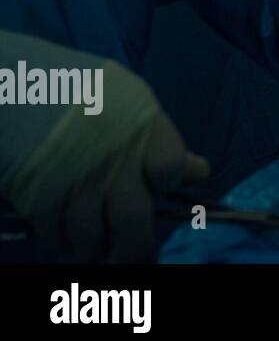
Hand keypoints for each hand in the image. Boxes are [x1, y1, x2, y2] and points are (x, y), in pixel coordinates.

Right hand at [0, 31, 209, 262]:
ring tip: (97, 248)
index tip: (160, 185)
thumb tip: (199, 173)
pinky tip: (66, 234)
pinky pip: (54, 233)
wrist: (15, 83)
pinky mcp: (36, 193)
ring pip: (90, 237)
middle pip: (132, 220)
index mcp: (139, 125)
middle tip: (133, 257)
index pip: (170, 168)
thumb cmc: (81, 93)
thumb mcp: (130, 102)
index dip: (168, 180)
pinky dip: (62, 241)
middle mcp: (110, 155)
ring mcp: (71, 178)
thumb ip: (161, 140)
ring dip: (94, 249)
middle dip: (134, 249)